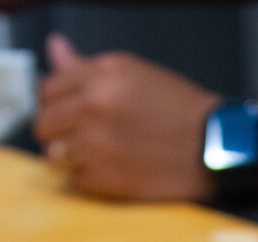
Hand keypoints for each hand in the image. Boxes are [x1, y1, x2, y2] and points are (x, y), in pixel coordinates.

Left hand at [35, 34, 219, 200]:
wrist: (213, 146)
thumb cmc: (178, 109)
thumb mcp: (134, 74)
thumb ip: (87, 66)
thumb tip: (55, 47)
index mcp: (101, 77)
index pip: (49, 88)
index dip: (55, 101)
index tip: (68, 110)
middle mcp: (94, 108)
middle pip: (44, 124)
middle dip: (58, 130)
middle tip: (79, 134)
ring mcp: (97, 146)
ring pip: (54, 155)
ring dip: (70, 156)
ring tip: (96, 153)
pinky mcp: (106, 179)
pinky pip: (74, 179)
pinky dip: (88, 177)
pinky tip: (111, 168)